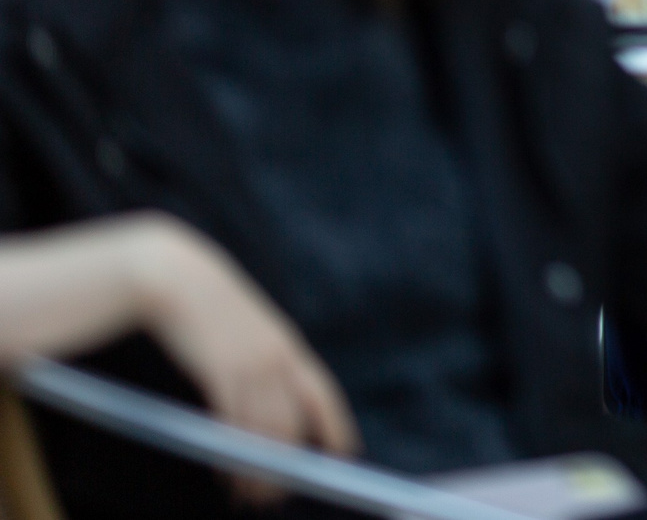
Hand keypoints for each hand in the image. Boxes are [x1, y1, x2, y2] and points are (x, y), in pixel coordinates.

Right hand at [125, 216, 358, 492]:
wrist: (176, 277)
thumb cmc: (208, 308)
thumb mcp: (249, 332)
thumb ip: (264, 363)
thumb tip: (266, 404)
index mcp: (289, 348)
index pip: (323, 395)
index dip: (336, 427)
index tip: (344, 455)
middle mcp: (277, 359)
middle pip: (293, 424)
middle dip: (288, 465)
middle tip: (276, 495)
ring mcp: (249, 366)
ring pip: (264, 432)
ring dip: (258, 471)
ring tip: (250, 495)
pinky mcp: (218, 373)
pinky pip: (232, 426)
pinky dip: (232, 456)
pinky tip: (226, 473)